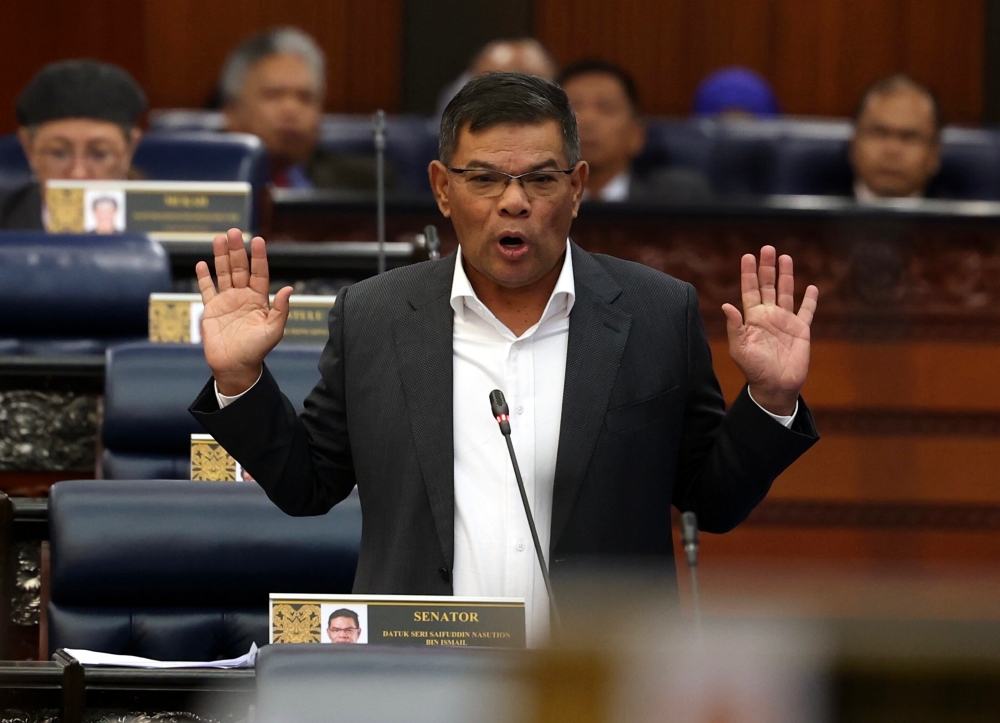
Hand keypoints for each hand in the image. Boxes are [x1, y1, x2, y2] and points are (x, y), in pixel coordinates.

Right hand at [195, 228, 292, 395]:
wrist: (235, 366)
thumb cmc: (257, 350)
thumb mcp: (273, 331)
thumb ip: (280, 309)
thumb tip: (288, 288)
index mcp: (259, 300)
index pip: (259, 273)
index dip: (258, 257)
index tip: (258, 240)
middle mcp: (243, 296)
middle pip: (239, 268)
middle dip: (237, 250)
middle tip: (233, 231)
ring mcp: (227, 301)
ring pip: (223, 273)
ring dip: (221, 256)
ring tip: (219, 239)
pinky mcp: (211, 309)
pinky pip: (207, 289)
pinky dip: (204, 277)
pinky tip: (202, 263)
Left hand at [721, 246, 818, 415]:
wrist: (775, 386)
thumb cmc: (754, 369)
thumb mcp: (740, 349)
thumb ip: (735, 327)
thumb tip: (726, 305)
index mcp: (752, 318)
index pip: (750, 290)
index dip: (748, 273)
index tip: (747, 256)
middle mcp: (769, 315)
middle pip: (768, 285)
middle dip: (767, 268)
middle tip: (767, 249)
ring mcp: (785, 321)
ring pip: (787, 292)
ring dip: (786, 275)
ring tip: (785, 258)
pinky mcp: (801, 329)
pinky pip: (807, 311)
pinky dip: (810, 300)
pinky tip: (812, 287)